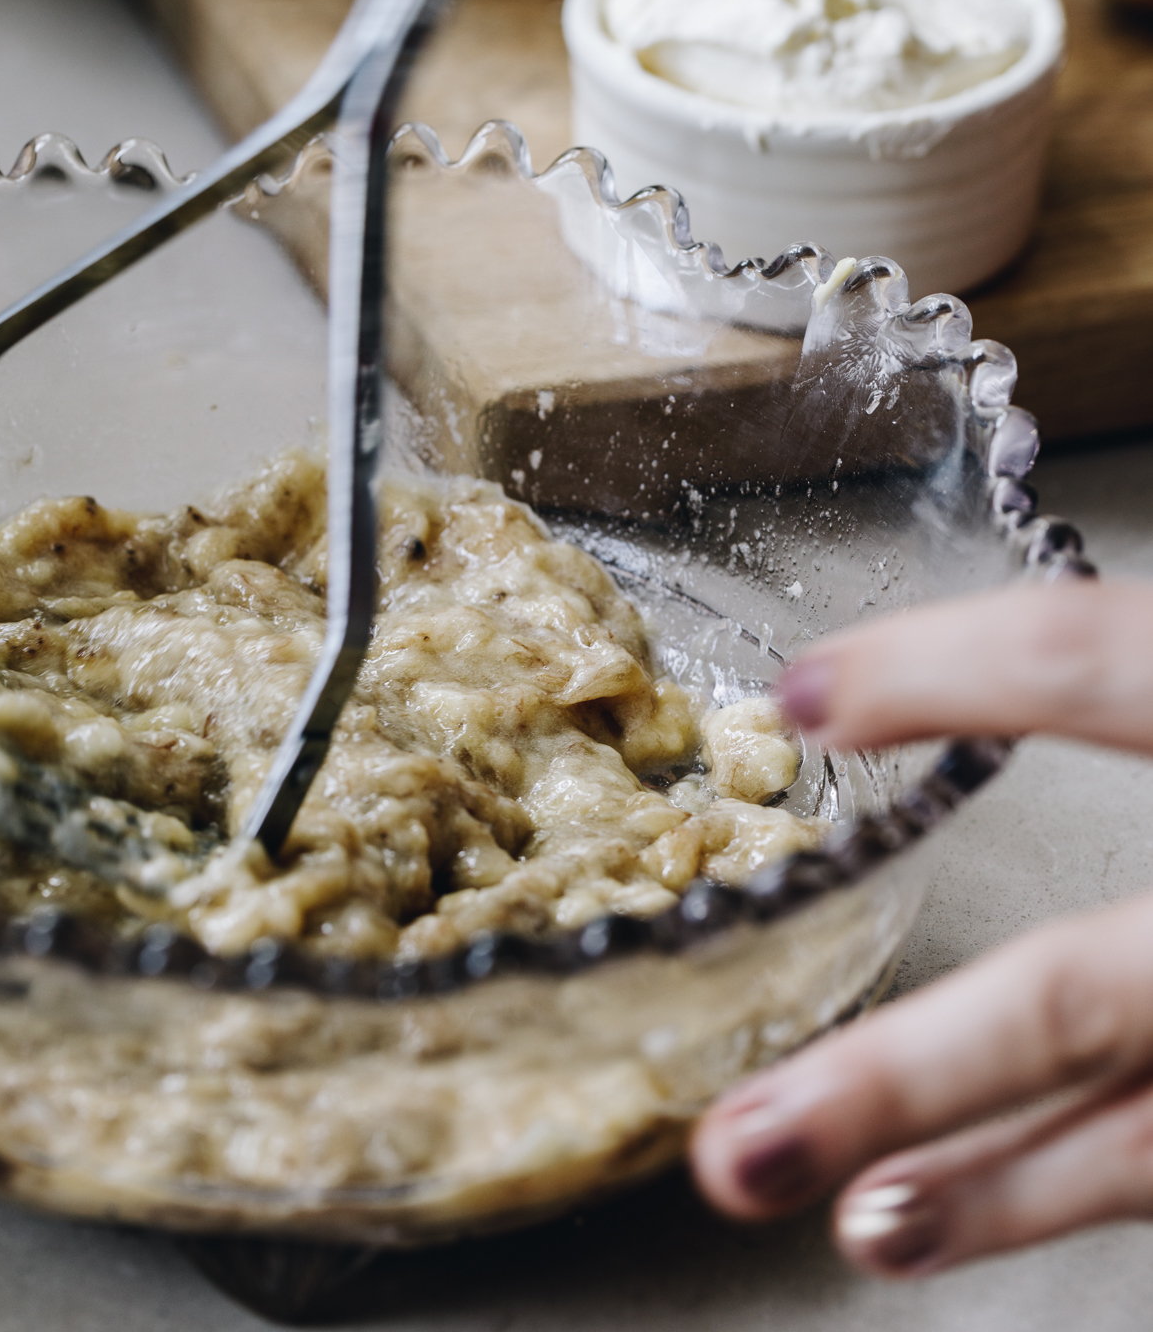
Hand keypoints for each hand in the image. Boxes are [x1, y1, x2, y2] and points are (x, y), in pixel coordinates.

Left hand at [692, 576, 1152, 1275]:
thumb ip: (1142, 665)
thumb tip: (1003, 633)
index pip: (1107, 662)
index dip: (954, 671)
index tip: (804, 694)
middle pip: (1087, 996)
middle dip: (909, 1074)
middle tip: (741, 1135)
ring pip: (1144, 1137)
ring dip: (986, 1196)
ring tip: (842, 1220)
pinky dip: (1072, 1185)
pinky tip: (965, 1205)